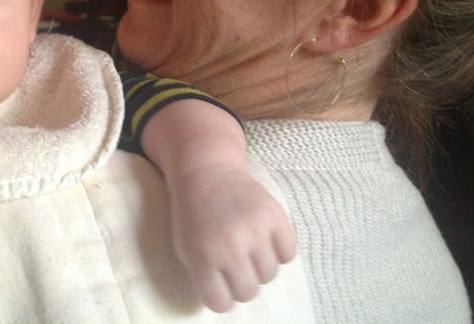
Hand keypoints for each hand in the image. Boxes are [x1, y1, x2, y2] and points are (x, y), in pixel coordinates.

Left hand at [169, 163, 296, 312]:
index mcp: (202, 257)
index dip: (222, 297)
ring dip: (260, 267)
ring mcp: (255, 230)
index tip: (221, 285)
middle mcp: (230, 246)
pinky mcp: (275, 215)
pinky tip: (266, 238)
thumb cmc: (193, 212)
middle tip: (236, 265)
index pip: (220, 303)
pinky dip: (280, 251)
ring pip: (269, 275)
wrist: (207, 169)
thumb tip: (226, 301)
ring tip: (249, 247)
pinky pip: (288, 253)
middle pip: (248, 292)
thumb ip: (202, 276)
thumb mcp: (185, 246)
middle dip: (242, 283)